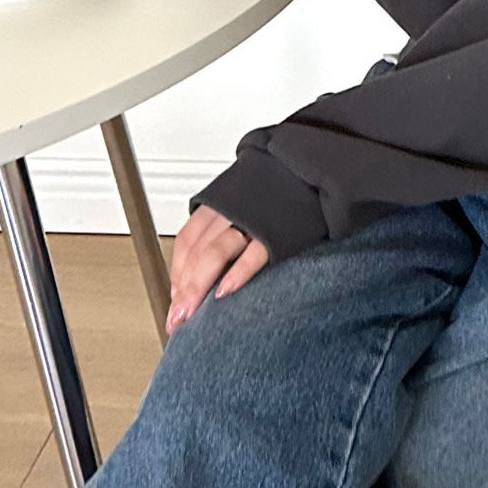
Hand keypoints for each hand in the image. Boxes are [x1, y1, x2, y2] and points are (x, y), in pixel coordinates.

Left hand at [167, 203, 270, 333]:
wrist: (312, 170)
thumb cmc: (278, 190)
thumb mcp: (243, 199)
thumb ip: (224, 224)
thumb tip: (208, 262)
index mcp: (220, 202)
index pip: (188, 239)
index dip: (177, 270)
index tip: (174, 297)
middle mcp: (231, 209)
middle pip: (197, 250)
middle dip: (183, 287)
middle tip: (176, 317)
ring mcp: (253, 219)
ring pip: (216, 252)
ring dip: (199, 284)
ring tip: (192, 311)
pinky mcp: (277, 230)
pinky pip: (253, 253)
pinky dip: (237, 273)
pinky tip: (226, 291)